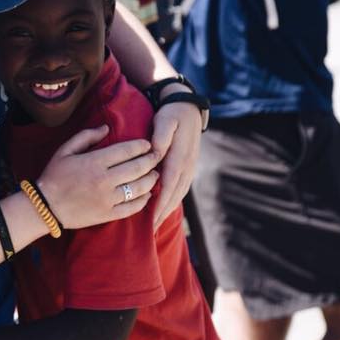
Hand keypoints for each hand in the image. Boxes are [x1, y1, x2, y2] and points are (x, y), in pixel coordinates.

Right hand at [37, 128, 160, 229]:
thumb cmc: (54, 176)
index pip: (126, 150)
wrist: (46, 206)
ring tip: (155, 174)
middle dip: (151, 160)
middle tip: (157, 156)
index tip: (147, 145)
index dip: (141, 146)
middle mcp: (104, 180)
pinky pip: (132, 207)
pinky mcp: (108, 214)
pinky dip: (143, 200)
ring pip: (139, 187)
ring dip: (151, 179)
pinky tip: (147, 194)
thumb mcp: (65, 150)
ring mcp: (108, 199)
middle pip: (137, 167)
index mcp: (94, 162)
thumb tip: (106, 127)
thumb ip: (85, 136)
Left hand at [150, 100, 201, 228]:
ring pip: (178, 194)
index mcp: (179, 157)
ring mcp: (188, 168)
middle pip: (174, 194)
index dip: (161, 204)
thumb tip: (155, 152)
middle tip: (151, 230)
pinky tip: (164, 208)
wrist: (188, 109)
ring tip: (156, 224)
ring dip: (168, 209)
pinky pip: (179, 188)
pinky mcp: (187, 167)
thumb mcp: (165, 121)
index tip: (152, 218)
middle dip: (163, 213)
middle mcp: (186, 166)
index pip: (169, 185)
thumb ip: (160, 137)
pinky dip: (172, 200)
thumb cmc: (172, 114)